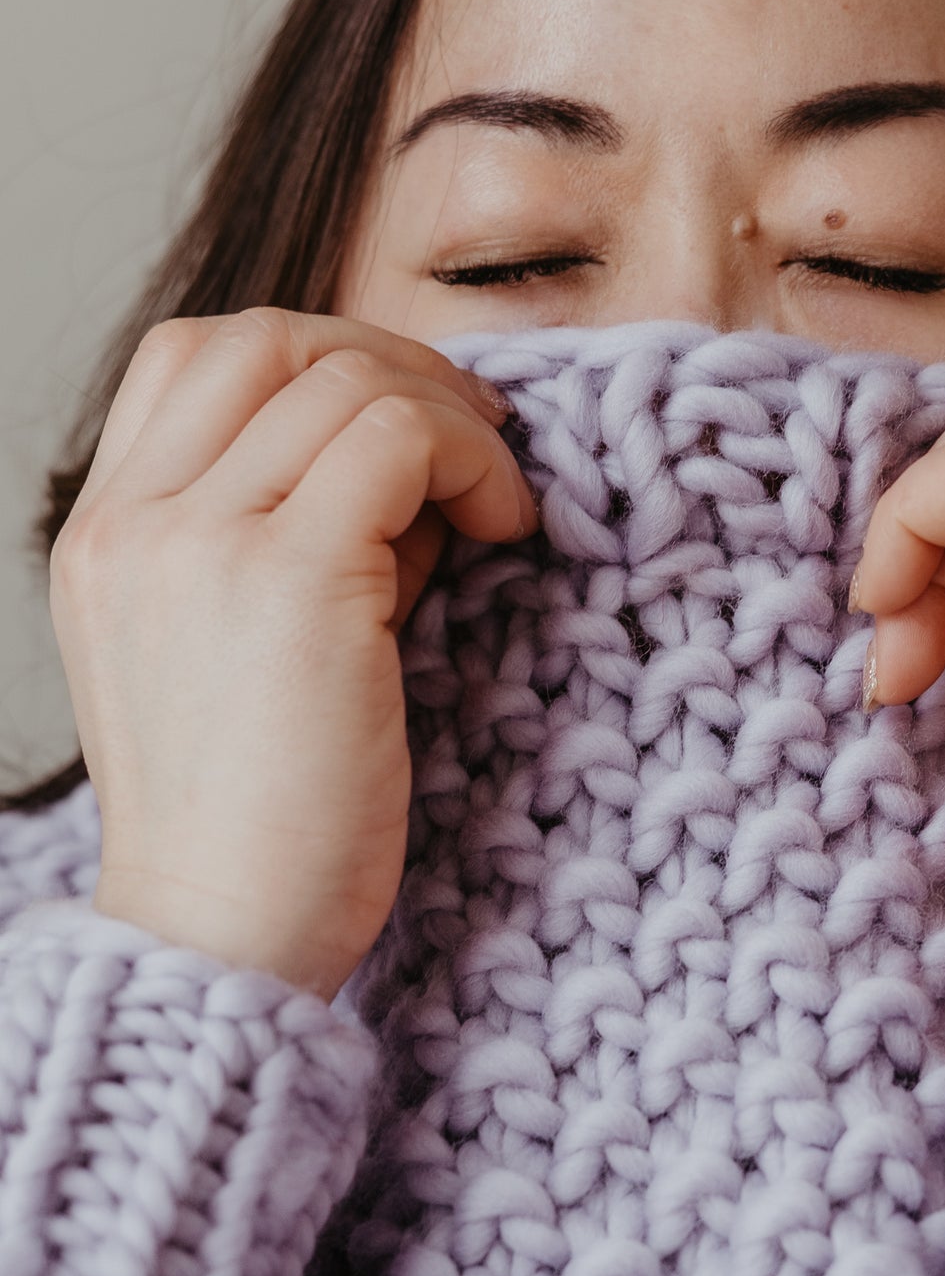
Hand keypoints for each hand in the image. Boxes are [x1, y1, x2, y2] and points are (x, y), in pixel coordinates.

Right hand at [51, 308, 536, 1001]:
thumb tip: (422, 465)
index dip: (319, 358)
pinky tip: (507, 528)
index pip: (192, 356)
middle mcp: (133, 521)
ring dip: (448, 418)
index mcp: (106, 535)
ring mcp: (197, 540)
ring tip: (497, 502)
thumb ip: (311, 540)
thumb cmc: (260, 820)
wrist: (226, 938)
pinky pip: (398, 438)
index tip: (405, 421)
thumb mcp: (253, 650)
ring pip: (343, 377)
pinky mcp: (286, 577)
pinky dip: (471, 461)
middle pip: (266, 337)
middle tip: (474, 435)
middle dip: (392, 362)